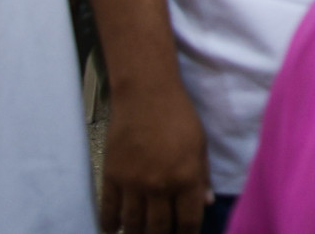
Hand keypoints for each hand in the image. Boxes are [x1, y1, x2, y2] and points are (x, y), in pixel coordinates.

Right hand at [98, 83, 210, 233]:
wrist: (145, 95)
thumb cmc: (179, 116)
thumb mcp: (200, 145)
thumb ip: (202, 176)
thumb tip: (205, 203)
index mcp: (186, 177)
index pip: (188, 219)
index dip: (188, 233)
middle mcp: (159, 185)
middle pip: (159, 227)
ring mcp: (133, 183)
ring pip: (133, 223)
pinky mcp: (111, 176)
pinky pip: (109, 209)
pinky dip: (110, 224)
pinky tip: (113, 230)